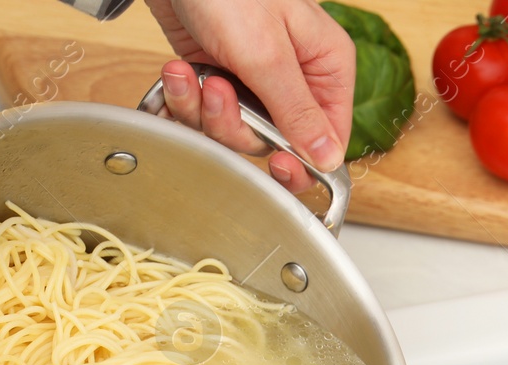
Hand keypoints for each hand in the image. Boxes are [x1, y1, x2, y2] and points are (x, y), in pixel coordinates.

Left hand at [143, 0, 353, 192]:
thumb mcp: (267, 55)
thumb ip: (297, 112)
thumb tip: (328, 159)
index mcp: (325, 66)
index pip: (330, 136)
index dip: (305, 161)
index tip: (280, 166)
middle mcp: (294, 77)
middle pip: (273, 141)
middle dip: (236, 124)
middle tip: (219, 93)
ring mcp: (253, 79)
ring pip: (234, 131)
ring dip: (204, 109)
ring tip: (194, 76)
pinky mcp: (218, 77)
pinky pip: (204, 114)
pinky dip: (184, 98)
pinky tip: (177, 74)